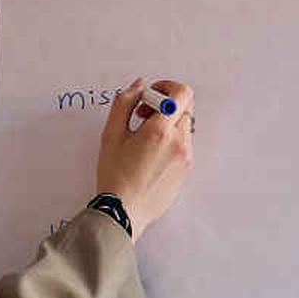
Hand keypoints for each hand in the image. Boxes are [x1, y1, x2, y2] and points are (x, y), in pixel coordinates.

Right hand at [93, 74, 193, 232]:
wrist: (125, 212)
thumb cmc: (115, 176)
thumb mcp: (111, 135)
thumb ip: (124, 103)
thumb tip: (139, 85)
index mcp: (160, 131)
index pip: (181, 94)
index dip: (167, 87)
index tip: (151, 95)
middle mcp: (179, 142)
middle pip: (185, 107)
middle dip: (165, 105)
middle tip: (143, 116)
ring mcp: (186, 157)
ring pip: (184, 126)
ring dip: (168, 123)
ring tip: (145, 138)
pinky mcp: (187, 170)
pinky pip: (184, 144)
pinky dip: (171, 140)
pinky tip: (151, 154)